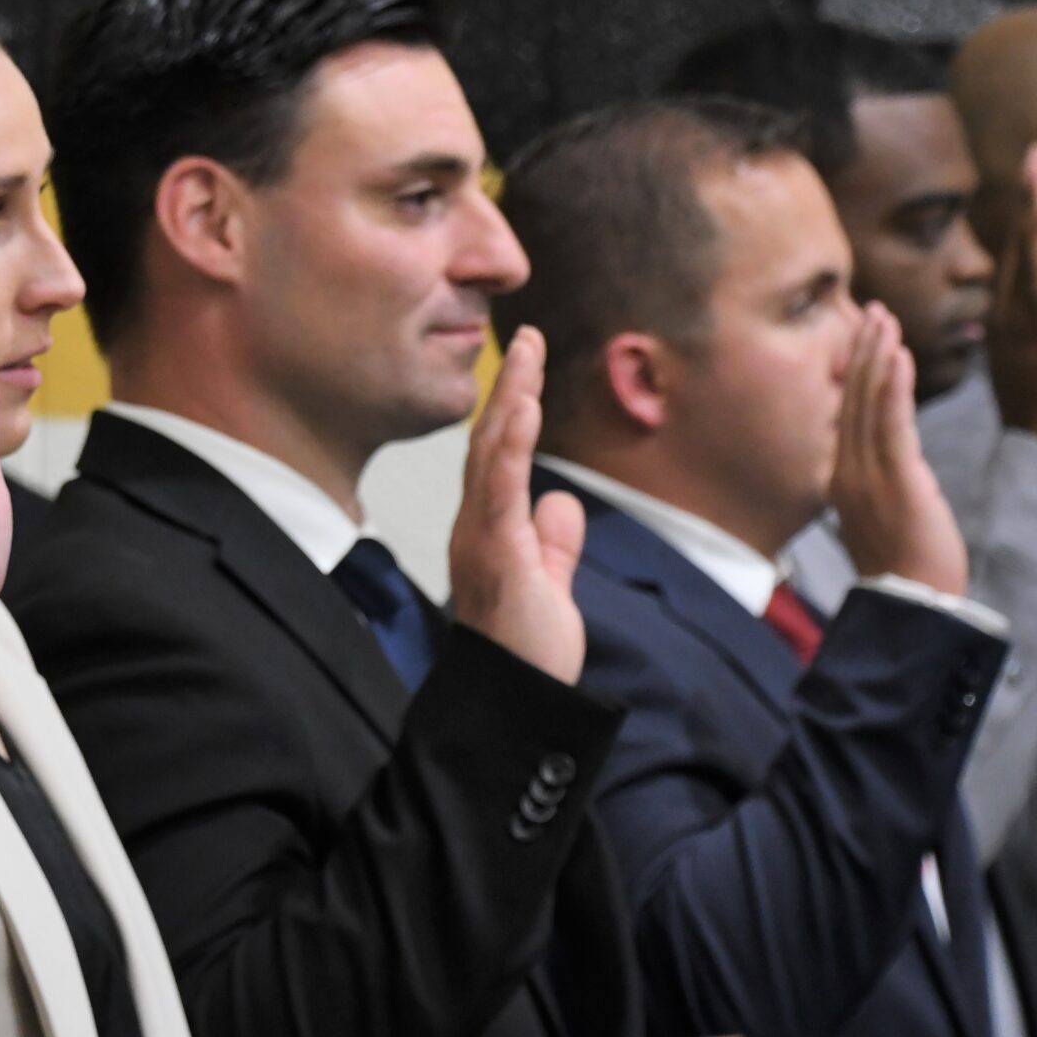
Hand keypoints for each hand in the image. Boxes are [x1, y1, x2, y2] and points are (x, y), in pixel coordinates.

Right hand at [449, 327, 585, 682]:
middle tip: (527, 336)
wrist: (513, 701)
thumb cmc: (526, 653)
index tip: (529, 365)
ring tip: (527, 355)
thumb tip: (560, 501)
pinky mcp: (496, 552)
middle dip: (511, 387)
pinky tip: (524, 408)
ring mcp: (482, 537)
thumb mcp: (548, 584)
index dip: (513, 408)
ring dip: (511, 401)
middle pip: (490, 441)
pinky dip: (512, 444)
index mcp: (489, 531)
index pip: (499, 456)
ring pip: (492, 454)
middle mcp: (476, 526)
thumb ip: (553, 543)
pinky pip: (501, 488)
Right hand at [833, 304, 967, 596]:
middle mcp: (846, 471)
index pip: (846, 412)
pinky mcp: (896, 479)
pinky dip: (893, 385)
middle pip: (852, 398)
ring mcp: (868, 475)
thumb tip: (886, 467)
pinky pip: (892, 423)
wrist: (912, 607)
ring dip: (877, 355)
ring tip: (884, 319)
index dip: (855, 371)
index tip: (864, 337)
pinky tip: (896, 354)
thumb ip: (875, 485)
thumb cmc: (903, 571)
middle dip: (863, 350)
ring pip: (869, 403)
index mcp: (840, 479)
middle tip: (872, 311)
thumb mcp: (880, 519)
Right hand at [987, 144, 1036, 457]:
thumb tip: (1036, 345)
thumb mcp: (1036, 384)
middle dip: (1022, 198)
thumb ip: (1034, 357)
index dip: (1023, 225)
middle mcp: (1007, 316)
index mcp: (1008, 328)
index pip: (1016, 266)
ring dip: (1030, 198)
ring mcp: (1020, 318)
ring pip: (1025, 246)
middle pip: (1016, 245)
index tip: (1031, 189)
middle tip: (1033, 153)